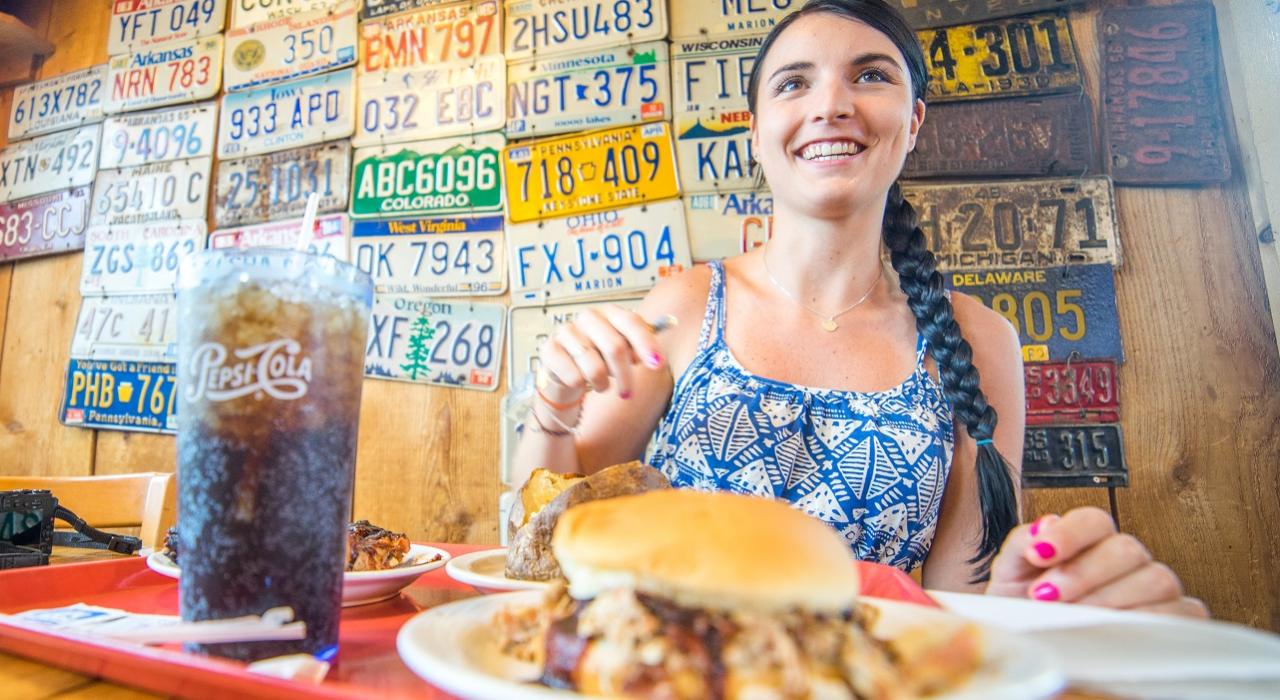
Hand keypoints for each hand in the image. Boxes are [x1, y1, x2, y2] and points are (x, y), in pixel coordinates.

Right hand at [535, 305, 664, 404]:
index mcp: (609, 313)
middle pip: (615, 346)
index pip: (631, 323)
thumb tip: (656, 358)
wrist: (566, 376)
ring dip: (602, 383)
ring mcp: (566, 332)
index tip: (658, 365)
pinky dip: (581, 386)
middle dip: (625, 375)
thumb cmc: (599, 361)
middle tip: (628, 393)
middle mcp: (588, 318)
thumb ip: (638, 351)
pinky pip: (573, 376)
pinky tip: (581, 383)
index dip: (646, 344)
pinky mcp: (549, 350)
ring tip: (601, 385)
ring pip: (594, 366)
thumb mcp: (624, 354)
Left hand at [985, 507, 1208, 617]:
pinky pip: (1181, 613)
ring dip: (1110, 601)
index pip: (1094, 520)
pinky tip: (1113, 631)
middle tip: (1045, 596)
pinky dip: (1149, 621)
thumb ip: (1022, 544)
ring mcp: (1154, 587)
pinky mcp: (1175, 618)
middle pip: (1125, 549)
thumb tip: (1044, 526)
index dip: (1069, 534)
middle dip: (1082, 574)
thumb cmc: (1025, 607)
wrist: (1034, 645)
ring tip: (1073, 619)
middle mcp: (1126, 559)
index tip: (1038, 554)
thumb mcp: (1011, 575)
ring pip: (1154, 579)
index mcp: (1090, 540)